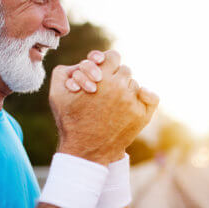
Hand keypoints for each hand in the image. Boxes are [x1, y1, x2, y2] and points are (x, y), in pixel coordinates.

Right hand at [50, 50, 158, 164]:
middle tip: (105, 91)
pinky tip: (136, 100)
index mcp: (100, 76)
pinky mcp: (141, 116)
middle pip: (124, 70)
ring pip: (134, 84)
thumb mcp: (57, 92)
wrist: (84, 150)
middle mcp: (119, 87)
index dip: (106, 63)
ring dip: (126, 90)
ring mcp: (132, 102)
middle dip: (115, 78)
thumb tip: (92, 61)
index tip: (102, 73)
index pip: (113, 56)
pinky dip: (145, 96)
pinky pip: (151, 96)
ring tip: (113, 103)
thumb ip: (68, 70)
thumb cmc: (70, 120)